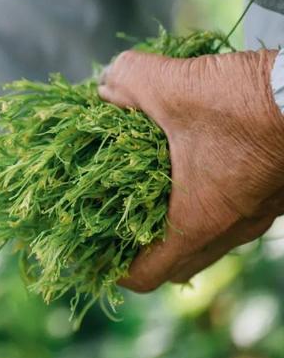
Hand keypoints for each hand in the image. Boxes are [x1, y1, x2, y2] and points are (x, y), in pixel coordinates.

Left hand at [97, 48, 283, 290]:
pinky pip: (235, 213)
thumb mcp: (171, 86)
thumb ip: (128, 82)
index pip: (147, 276)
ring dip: (179, 221)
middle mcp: (230, 229)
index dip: (113, 269)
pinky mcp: (275, 192)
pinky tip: (194, 163)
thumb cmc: (246, 103)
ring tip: (150, 187)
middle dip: (144, 248)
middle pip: (178, 263)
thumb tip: (106, 83)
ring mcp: (258, 214)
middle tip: (117, 219)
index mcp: (197, 221)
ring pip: (210, 237)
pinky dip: (209, 200)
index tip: (93, 251)